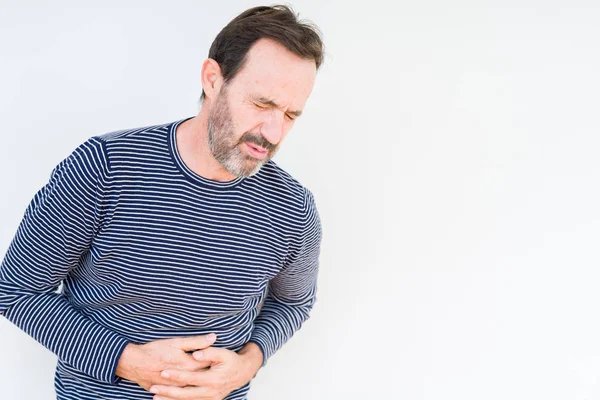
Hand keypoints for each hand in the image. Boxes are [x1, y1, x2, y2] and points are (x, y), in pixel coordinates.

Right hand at [116, 334, 217, 390]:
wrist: (134, 363)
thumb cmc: (155, 350)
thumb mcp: (176, 342)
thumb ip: (196, 342)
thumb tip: (213, 337)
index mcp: (187, 364)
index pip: (206, 364)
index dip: (216, 361)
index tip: (226, 359)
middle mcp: (183, 378)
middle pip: (201, 377)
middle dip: (211, 374)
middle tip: (222, 371)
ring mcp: (175, 387)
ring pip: (192, 388)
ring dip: (201, 386)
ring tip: (210, 382)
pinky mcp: (168, 391)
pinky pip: (181, 396)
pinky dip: (188, 395)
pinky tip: (195, 393)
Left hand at [148, 342, 263, 399]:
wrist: (242, 373)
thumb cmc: (231, 361)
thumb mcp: (223, 353)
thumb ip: (209, 352)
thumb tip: (195, 353)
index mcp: (213, 379)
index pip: (190, 378)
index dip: (177, 375)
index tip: (163, 371)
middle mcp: (211, 392)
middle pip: (185, 394)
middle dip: (168, 392)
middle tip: (153, 389)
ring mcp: (210, 399)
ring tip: (155, 398)